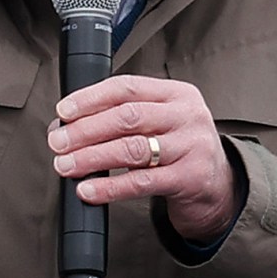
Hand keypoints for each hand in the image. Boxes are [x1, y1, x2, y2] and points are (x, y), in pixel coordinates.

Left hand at [48, 76, 239, 242]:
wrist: (218, 186)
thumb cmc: (179, 150)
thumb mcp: (160, 123)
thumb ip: (123, 118)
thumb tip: (67, 126)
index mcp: (176, 94)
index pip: (127, 88)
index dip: (90, 98)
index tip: (63, 111)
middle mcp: (187, 116)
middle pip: (127, 117)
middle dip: (85, 130)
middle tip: (58, 142)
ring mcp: (192, 146)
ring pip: (132, 149)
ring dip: (91, 158)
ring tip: (66, 165)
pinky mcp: (191, 178)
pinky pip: (142, 182)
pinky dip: (110, 187)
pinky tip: (88, 190)